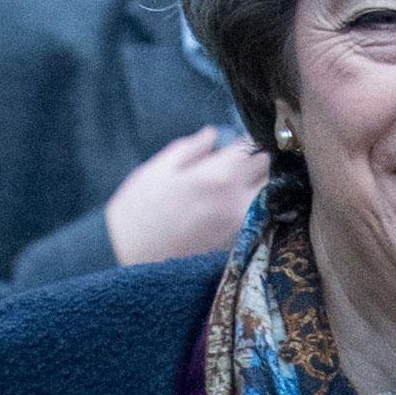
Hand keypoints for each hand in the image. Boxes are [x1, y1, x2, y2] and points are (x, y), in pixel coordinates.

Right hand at [104, 126, 269, 265]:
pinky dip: (253, 209)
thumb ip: (190, 148)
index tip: (238, 141)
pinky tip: (230, 208)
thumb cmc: (136, 211)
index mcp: (218, 176)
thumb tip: (214, 135)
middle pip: (269, 172)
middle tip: (239, 163)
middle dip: (258, 162)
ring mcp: (240, 226)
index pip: (254, 146)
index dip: (247, 139)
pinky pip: (257, 219)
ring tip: (237, 186)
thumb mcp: (157, 169)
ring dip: (259, 186)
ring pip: (268, 196)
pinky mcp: (237, 245)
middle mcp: (237, 201)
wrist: (127, 259)